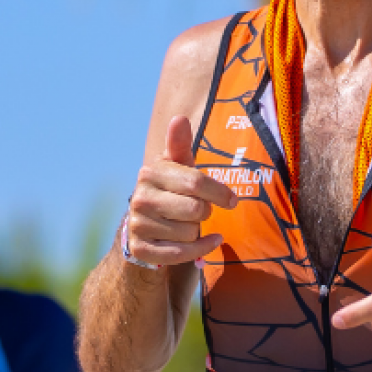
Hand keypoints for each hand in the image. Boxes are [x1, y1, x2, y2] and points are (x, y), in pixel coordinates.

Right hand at [127, 116, 235, 266]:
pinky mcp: (141, 250)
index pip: (195, 182)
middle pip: (196, 210)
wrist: (145, 226)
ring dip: (198, 231)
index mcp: (151, 173)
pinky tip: (208, 243)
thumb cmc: (171, 190)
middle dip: (205, 212)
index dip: (219, 192)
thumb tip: (179, 118)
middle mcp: (139, 199)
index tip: (232, 200)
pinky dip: (200, 250)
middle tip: (201, 211)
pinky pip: (181, 254)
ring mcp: (138, 225)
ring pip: (189, 233)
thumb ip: (180, 145)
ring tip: (190, 224)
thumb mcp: (177, 167)